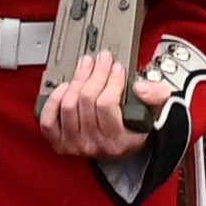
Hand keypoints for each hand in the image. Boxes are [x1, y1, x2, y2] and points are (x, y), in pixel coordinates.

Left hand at [36, 52, 156, 160]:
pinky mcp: (60, 142)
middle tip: (102, 59)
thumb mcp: (156, 112)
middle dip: (95, 72)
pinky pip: (49, 120)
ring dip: (77, 80)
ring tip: (86, 67)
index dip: (112, 80)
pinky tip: (64, 88)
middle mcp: (94, 145)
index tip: (117, 68)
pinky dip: (54, 101)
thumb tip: (141, 87)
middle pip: (86, 99)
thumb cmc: (136, 128)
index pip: (107, 104)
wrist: (123, 146)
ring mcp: (75, 145)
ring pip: (69, 104)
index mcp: (118, 141)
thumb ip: (156, 95)